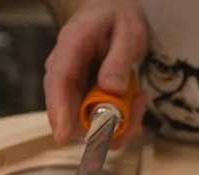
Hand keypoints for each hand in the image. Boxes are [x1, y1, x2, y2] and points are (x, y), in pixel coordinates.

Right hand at [43, 0, 148, 146]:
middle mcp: (64, 73)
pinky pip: (98, 123)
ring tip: (139, 98)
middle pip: (69, 112)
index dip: (59, 111)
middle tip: (138, 105)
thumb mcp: (127, 31)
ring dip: (118, 123)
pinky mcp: (83, 101)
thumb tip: (112, 90)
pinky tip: (135, 101)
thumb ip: (119, 59)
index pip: (58, 82)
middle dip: (104, 123)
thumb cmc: (116, 19)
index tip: (63, 136)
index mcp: (70, 48)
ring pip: (86, 124)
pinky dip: (121, 121)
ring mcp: (71, 90)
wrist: (109, 15)